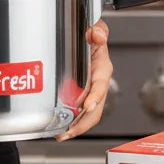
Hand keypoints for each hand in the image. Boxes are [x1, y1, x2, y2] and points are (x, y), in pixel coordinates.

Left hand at [57, 19, 111, 141]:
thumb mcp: (97, 29)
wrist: (90, 39)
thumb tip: (96, 35)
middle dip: (83, 122)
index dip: (95, 97)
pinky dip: (71, 123)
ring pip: (88, 115)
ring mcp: (90, 92)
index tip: (87, 106)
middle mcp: (98, 84)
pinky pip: (79, 113)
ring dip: (76, 127)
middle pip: (96, 109)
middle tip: (69, 130)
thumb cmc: (93, 36)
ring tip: (62, 134)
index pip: (101, 85)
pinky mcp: (82, 96)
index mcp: (102, 68)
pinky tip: (60, 128)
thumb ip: (98, 30)